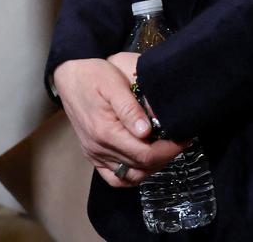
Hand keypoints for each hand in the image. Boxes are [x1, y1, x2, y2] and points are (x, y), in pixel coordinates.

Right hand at [53, 57, 183, 188]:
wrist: (69, 76)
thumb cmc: (94, 75)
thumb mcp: (115, 82)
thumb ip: (130, 108)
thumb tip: (147, 132)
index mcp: (106, 131)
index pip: (144, 155)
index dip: (168, 150)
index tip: (183, 138)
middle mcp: (99, 148)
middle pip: (140, 167)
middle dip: (164, 156)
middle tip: (179, 140)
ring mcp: (95, 154)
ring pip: (129, 176)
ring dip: (150, 167)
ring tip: (164, 149)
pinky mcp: (92, 154)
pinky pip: (114, 178)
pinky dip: (132, 175)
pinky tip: (143, 162)